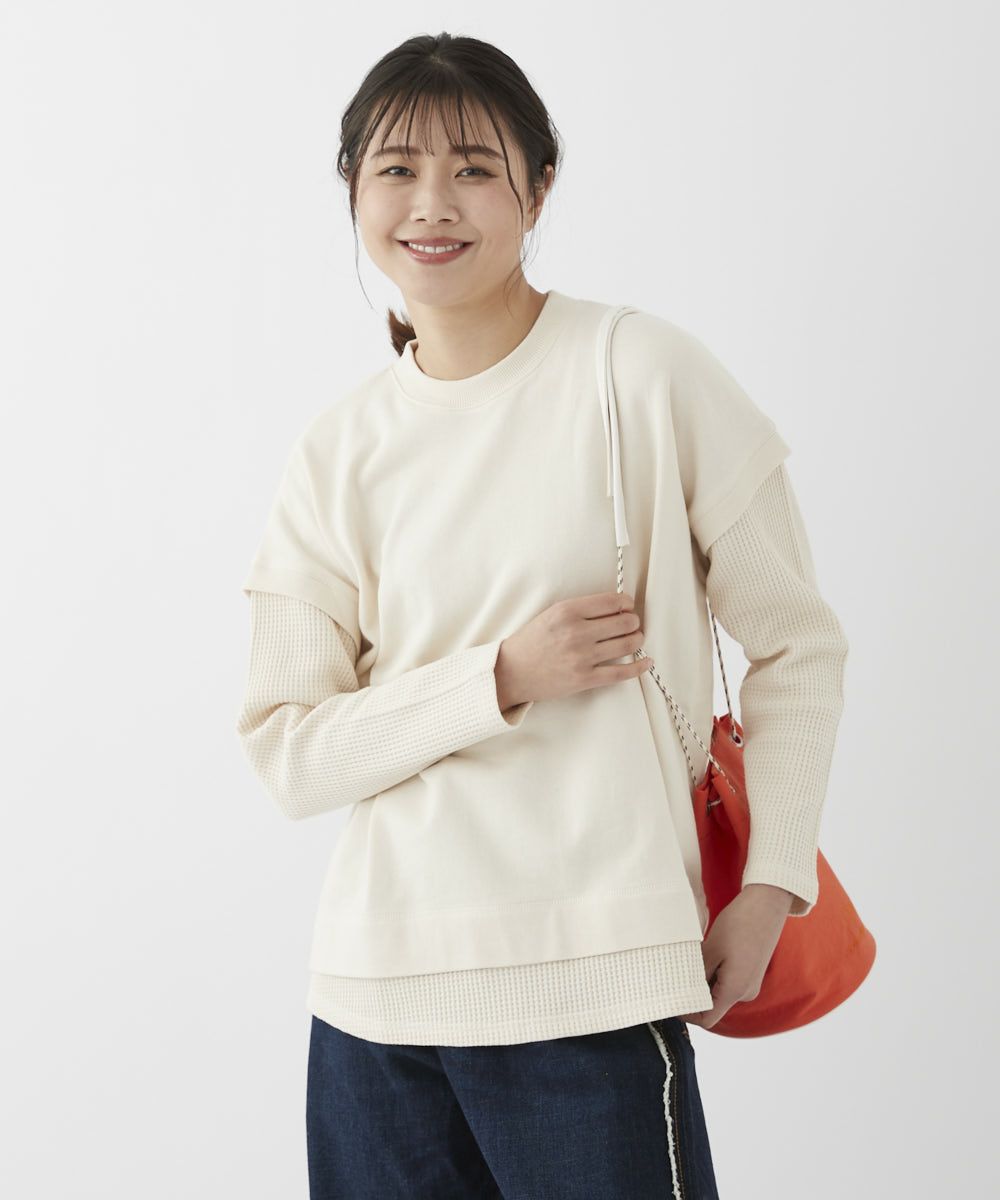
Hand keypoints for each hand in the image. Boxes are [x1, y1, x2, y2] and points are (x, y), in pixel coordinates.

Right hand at [494, 591, 653, 709]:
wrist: (511, 672)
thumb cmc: (532, 641)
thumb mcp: (552, 614)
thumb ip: (582, 609)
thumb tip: (618, 607)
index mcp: (568, 611)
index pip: (612, 601)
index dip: (626, 603)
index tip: (627, 606)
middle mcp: (577, 632)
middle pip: (625, 621)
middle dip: (634, 622)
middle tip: (632, 624)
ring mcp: (581, 657)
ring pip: (627, 644)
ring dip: (638, 639)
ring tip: (636, 639)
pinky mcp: (584, 679)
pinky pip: (621, 673)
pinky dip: (639, 667)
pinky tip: (646, 661)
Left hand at [677, 884, 794, 1029]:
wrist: (767, 904)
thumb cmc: (740, 924)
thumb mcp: (711, 949)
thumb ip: (697, 974)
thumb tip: (684, 989)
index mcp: (735, 990)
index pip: (707, 1019)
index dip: (688, 1013)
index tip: (672, 999)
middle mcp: (746, 992)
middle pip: (713, 1005)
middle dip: (694, 992)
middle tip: (676, 972)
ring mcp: (750, 983)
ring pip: (720, 992)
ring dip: (704, 979)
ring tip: (694, 957)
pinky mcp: (751, 973)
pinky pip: (729, 982)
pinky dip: (715, 973)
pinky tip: (708, 954)